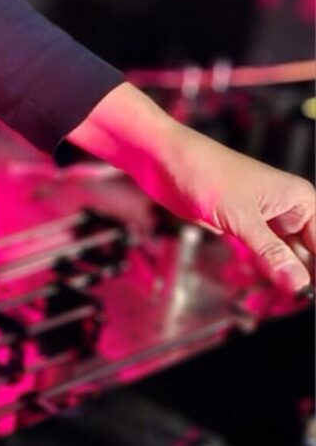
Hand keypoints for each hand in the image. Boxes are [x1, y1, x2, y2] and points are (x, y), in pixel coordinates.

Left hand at [137, 124, 314, 291]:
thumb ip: (271, 252)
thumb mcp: (240, 216)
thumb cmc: (202, 170)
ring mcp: (263, 220)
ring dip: (281, 281)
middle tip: (290, 303)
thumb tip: (299, 283)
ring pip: (284, 259)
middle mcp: (286, 209)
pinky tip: (264, 292)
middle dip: (300, 280)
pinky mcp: (241, 227)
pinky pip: (261, 256)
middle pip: (307, 256)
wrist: (162, 159)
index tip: (310, 295)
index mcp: (298, 199)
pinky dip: (262, 272)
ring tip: (274, 304)